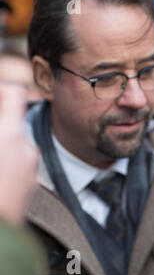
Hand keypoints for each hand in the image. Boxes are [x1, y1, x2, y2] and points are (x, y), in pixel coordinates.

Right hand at [0, 84, 38, 225]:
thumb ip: (1, 128)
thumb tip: (3, 117)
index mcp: (10, 136)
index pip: (13, 94)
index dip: (0, 90)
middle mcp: (26, 148)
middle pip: (11, 122)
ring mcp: (30, 167)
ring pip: (13, 143)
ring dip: (0, 145)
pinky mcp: (30, 183)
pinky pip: (18, 162)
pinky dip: (5, 161)